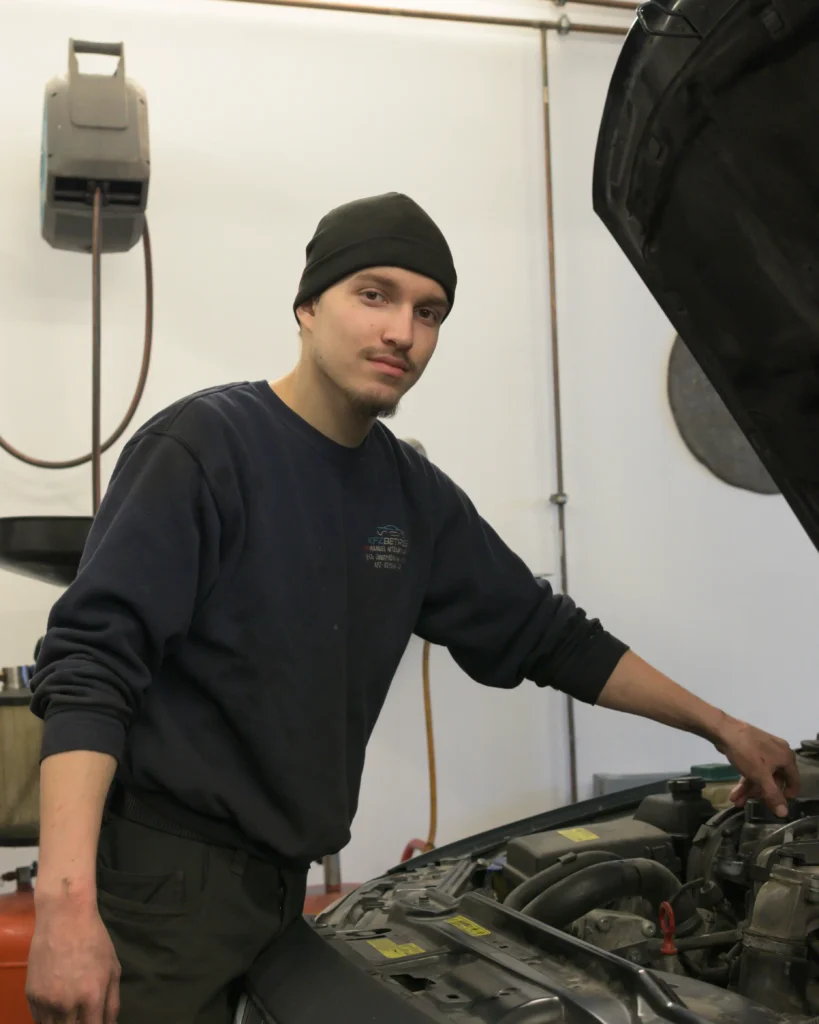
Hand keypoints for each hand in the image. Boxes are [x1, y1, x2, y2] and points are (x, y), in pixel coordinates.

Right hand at [27, 896, 119, 1023]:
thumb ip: (112, 1002)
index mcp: (92, 997)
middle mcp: (68, 1004)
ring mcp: (47, 1002)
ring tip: (72, 1015)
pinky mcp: (31, 997)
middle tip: (85, 1017)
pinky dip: (49, 1021)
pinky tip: (58, 1012)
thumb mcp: (113, 968)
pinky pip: (39, 1020)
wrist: (64, 917)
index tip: (97, 1022)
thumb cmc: (94, 940)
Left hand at [712, 716, 799, 816]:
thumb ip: (772, 795)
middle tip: (749, 803)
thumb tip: (783, 813)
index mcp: (787, 758)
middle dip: (760, 794)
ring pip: (761, 775)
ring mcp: (765, 750)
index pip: (794, 782)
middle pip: (774, 780)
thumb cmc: (747, 753)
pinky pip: (752, 768)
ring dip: (749, 789)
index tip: (775, 806)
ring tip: (736, 801)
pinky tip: (735, 792)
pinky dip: (745, 779)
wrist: (724, 730)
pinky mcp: (752, 749)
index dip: (786, 796)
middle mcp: (779, 753)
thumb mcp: (760, 776)